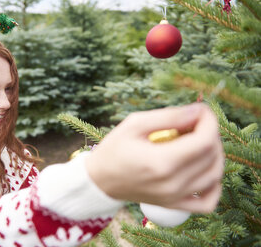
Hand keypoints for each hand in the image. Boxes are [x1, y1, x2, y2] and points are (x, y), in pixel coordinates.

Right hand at [85, 103, 223, 212]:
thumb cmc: (113, 149)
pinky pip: (208, 202)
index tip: (201, 110)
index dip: (209, 120)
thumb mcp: (134, 124)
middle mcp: (172, 183)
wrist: (99, 180)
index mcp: (161, 162)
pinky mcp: (174, 205)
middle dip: (210, 133)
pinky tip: (204, 170)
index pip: (204, 140)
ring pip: (214, 175)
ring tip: (197, 141)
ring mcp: (175, 197)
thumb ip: (168, 116)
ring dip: (214, 154)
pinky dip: (214, 185)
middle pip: (212, 155)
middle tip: (194, 123)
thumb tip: (198, 110)